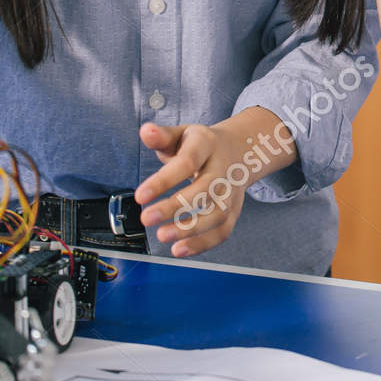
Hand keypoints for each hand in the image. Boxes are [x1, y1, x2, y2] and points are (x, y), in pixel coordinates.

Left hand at [134, 122, 246, 256]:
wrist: (241, 150)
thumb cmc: (201, 146)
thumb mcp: (182, 134)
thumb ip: (162, 136)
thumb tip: (145, 131)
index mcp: (208, 145)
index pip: (187, 162)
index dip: (164, 180)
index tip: (139, 196)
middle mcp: (224, 169)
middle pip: (205, 189)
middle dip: (175, 207)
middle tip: (147, 218)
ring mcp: (231, 191)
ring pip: (218, 213)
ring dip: (191, 229)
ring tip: (162, 236)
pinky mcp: (234, 210)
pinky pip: (223, 230)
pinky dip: (203, 244)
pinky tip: (179, 249)